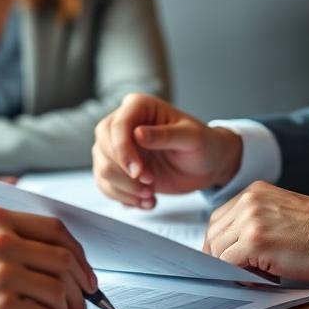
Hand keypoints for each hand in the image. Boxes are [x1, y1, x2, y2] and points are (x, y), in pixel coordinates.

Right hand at [0, 207, 97, 308]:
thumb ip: (10, 232)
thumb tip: (57, 252)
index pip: (56, 229)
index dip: (78, 253)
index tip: (84, 273)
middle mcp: (2, 240)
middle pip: (64, 259)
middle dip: (80, 286)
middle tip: (81, 302)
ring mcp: (1, 272)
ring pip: (59, 289)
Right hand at [92, 93, 242, 208]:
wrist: (207, 165)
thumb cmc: (203, 144)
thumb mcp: (192, 138)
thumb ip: (166, 135)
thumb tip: (137, 134)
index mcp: (139, 107)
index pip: (116, 126)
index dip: (122, 150)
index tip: (138, 172)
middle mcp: (123, 124)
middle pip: (102, 147)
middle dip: (123, 172)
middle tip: (149, 184)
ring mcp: (118, 147)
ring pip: (102, 168)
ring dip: (124, 188)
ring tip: (149, 195)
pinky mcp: (119, 168)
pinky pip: (107, 185)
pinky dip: (125, 198)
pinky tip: (147, 201)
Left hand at [203, 181, 308, 281]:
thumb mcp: (280, 212)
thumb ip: (254, 221)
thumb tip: (232, 247)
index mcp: (253, 192)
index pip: (219, 219)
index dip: (219, 242)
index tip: (225, 257)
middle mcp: (248, 201)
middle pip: (213, 234)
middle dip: (221, 256)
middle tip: (238, 271)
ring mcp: (250, 220)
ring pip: (218, 250)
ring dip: (232, 267)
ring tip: (257, 273)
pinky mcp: (255, 241)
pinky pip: (229, 263)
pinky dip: (239, 275)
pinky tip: (260, 277)